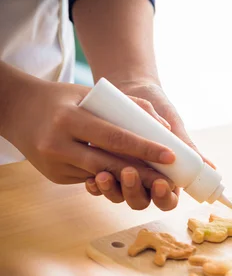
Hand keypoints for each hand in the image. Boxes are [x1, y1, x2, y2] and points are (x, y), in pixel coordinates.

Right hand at [1, 80, 177, 194]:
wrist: (15, 109)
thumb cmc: (61, 98)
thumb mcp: (90, 93)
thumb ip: (128, 106)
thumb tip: (163, 128)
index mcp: (69, 119)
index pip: (115, 137)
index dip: (145, 148)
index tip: (170, 155)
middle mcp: (59, 145)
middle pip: (111, 164)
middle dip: (144, 174)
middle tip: (171, 179)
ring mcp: (55, 164)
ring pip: (102, 175)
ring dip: (131, 181)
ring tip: (158, 182)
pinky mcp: (55, 177)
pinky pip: (90, 178)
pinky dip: (111, 177)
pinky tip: (131, 179)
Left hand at [85, 80, 214, 210]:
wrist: (130, 93)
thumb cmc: (158, 110)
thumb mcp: (173, 125)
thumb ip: (187, 146)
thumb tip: (211, 167)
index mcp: (166, 177)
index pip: (168, 199)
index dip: (164, 197)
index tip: (160, 183)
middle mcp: (144, 181)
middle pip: (141, 202)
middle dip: (134, 192)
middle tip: (129, 172)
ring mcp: (122, 178)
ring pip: (118, 197)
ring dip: (111, 190)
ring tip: (103, 175)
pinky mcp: (101, 170)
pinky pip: (97, 187)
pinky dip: (94, 186)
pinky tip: (89, 179)